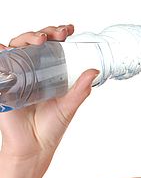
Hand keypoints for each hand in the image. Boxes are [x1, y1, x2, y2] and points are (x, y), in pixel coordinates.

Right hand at [0, 24, 98, 162]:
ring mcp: (16, 76)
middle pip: (32, 42)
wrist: (34, 148)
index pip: (51, 47)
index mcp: (47, 73)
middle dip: (43, 32)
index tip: (69, 30)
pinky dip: (1, 53)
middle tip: (55, 34)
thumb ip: (80, 89)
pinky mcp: (2, 84)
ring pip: (16, 47)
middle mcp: (30, 71)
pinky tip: (6, 49)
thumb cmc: (50, 128)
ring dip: (25, 38)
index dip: (58, 34)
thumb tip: (94, 71)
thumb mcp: (69, 107)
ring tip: (39, 40)